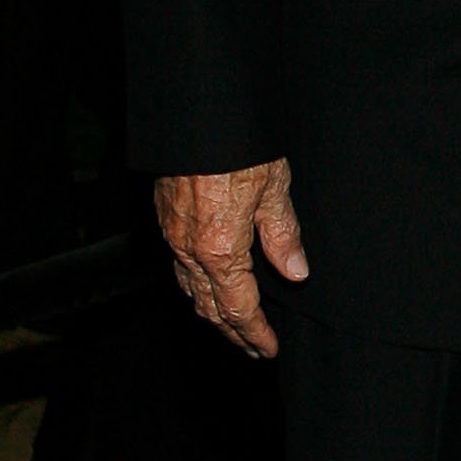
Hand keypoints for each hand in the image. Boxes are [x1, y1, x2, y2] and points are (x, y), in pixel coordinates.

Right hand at [153, 158, 307, 357]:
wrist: (197, 113)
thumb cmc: (238, 144)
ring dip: (212, 311)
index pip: (239, 307)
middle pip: (209, 306)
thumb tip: (295, 273)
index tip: (269, 348)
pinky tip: (207, 282)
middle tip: (252, 348)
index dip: (255, 333)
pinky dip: (196, 284)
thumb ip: (282, 235)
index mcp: (220, 249)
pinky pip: (179, 265)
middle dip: (232, 332)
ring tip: (232, 324)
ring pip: (190, 288)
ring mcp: (173, 234)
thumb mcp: (274, 187)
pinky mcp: (165, 216)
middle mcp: (189, 249)